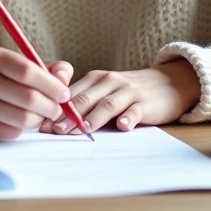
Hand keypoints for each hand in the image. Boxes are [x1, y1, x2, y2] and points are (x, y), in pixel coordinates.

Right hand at [0, 46, 74, 140]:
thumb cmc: (7, 74)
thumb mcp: (26, 62)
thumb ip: (52, 69)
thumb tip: (63, 78)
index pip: (27, 71)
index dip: (52, 85)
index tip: (65, 95)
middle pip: (28, 97)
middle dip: (51, 107)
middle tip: (58, 109)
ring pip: (22, 118)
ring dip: (40, 119)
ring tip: (43, 115)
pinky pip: (12, 132)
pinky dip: (24, 129)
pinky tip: (24, 120)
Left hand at [40, 59, 200, 133]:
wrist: (169, 82)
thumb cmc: (129, 91)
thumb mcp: (105, 90)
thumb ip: (85, 101)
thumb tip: (55, 121)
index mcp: (95, 79)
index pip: (70, 94)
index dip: (55, 110)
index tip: (41, 125)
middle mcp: (109, 82)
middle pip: (84, 100)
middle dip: (68, 116)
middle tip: (55, 131)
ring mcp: (128, 91)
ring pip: (107, 104)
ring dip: (93, 118)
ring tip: (82, 131)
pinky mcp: (146, 103)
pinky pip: (136, 111)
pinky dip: (129, 118)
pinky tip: (123, 127)